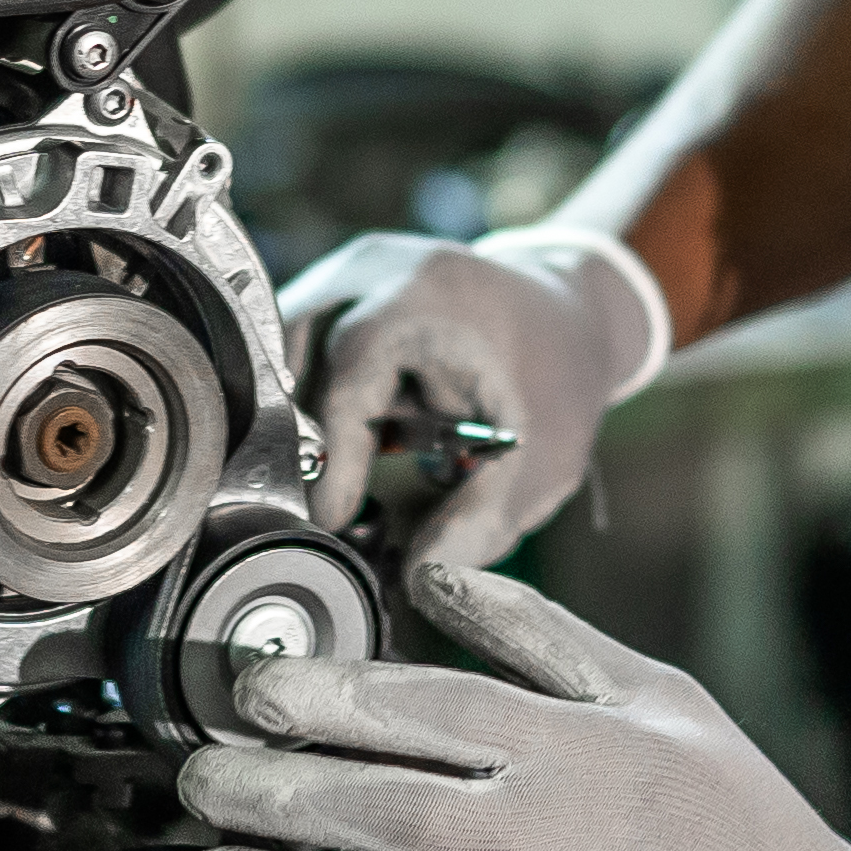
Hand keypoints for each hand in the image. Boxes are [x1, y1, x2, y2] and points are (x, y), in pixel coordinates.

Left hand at [176, 562, 850, 850]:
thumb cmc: (738, 825)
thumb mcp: (661, 698)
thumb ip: (538, 634)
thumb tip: (431, 576)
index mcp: (574, 753)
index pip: (417, 710)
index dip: (316, 696)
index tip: (251, 693)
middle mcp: (538, 847)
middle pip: (364, 810)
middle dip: (258, 792)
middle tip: (197, 781)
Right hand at [276, 227, 668, 568]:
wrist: (571, 311)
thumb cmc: (558, 383)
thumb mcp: (538, 463)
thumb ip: (478, 524)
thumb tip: (417, 579)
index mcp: (424, 301)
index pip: (348, 382)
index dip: (334, 460)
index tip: (334, 519)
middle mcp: (373, 271)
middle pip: (293, 365)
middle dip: (306, 443)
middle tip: (331, 504)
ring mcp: (346, 270)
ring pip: (279, 358)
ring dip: (305, 420)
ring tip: (353, 465)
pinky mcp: (333, 285)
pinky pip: (293, 350)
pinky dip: (311, 399)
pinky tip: (354, 433)